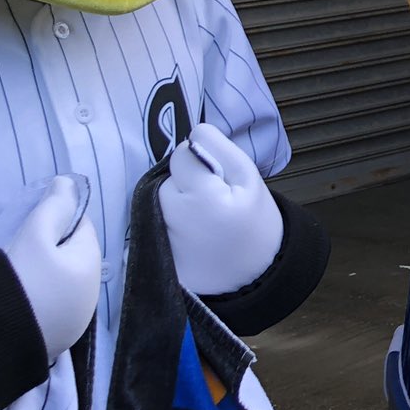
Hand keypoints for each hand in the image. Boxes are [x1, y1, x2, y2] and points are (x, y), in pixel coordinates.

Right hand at [0, 175, 99, 359]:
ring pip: (63, 284)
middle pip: (74, 257)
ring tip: (16, 275)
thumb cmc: (18, 278)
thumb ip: (54, 206)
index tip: (32, 225)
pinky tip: (18, 299)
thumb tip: (69, 182)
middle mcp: (91, 295)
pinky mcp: (58, 339)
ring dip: (46, 276)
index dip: (58, 220)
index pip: (82, 228)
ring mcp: (76, 321)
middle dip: (52, 249)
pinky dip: (40, 300)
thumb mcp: (35, 234)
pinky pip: (52, 308)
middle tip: (20, 250)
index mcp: (92, 266)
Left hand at [160, 124, 283, 296]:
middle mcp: (171, 218)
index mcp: (200, 197)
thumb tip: (193, 133)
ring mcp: (159, 241)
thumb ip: (221, 149)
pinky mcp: (154, 258)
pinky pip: (153, 226)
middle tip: (211, 199)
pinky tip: (191, 237)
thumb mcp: (250, 178)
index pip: (181, 155)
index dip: (201, 160)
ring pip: (157, 202)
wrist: (257, 276)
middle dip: (184, 183)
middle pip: (165, 180)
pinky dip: (168, 226)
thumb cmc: (255, 222)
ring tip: (201, 219)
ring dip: (174, 203)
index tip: (217, 177)